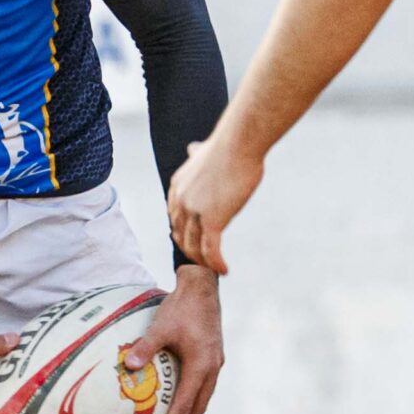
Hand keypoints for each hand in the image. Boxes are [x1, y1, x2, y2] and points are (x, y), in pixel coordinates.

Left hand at [127, 266, 222, 413]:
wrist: (203, 287)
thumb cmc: (181, 307)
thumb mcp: (160, 327)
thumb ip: (145, 348)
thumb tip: (128, 366)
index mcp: (202, 364)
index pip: (186, 403)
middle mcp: (212, 367)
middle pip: (199, 406)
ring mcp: (215, 362)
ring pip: (204, 397)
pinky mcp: (213, 356)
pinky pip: (204, 386)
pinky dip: (194, 398)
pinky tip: (182, 401)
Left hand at [167, 131, 262, 274]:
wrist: (238, 144)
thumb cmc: (228, 146)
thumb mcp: (203, 151)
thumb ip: (196, 155)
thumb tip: (193, 148)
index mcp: (177, 186)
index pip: (175, 217)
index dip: (182, 232)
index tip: (192, 242)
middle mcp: (181, 201)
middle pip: (181, 234)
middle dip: (190, 249)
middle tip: (202, 261)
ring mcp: (194, 211)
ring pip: (194, 246)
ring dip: (203, 261)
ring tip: (214, 268)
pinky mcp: (212, 220)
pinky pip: (210, 249)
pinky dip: (216, 263)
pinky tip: (224, 270)